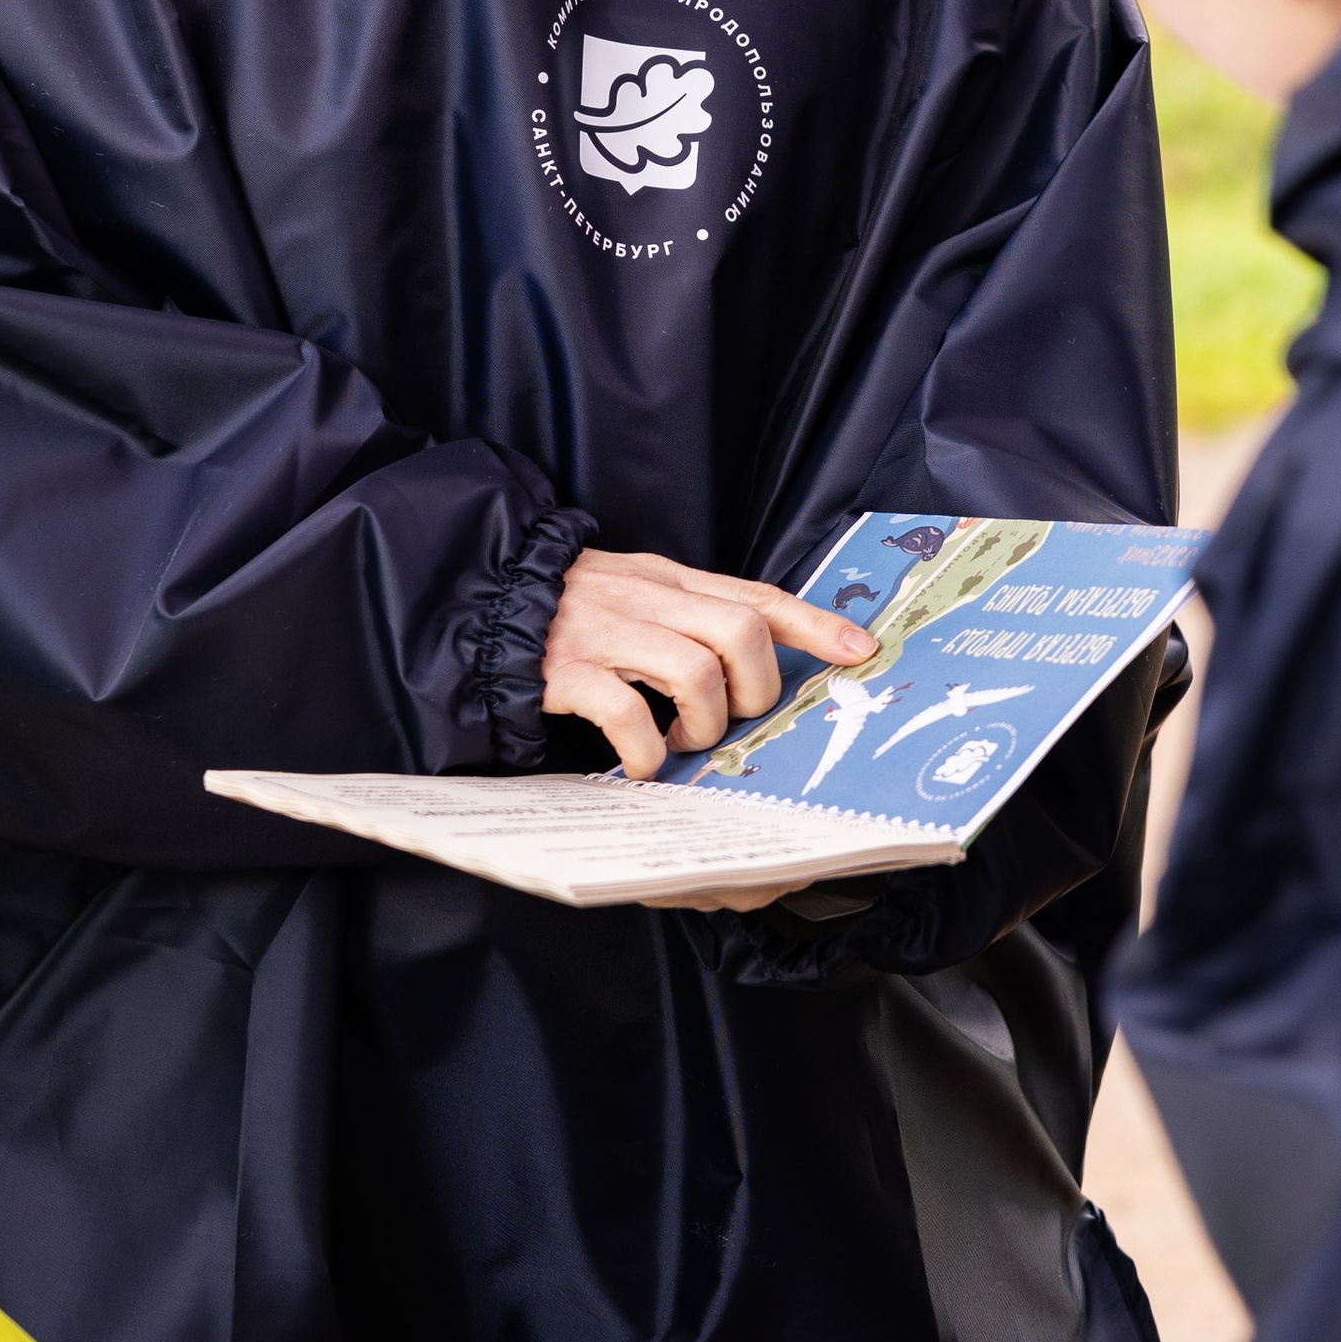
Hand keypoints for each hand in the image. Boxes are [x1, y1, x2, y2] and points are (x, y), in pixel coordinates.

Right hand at [541, 549, 875, 782]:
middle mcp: (644, 597)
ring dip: (704, 721)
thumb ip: (694, 615)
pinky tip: (642, 761)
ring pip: (694, 668)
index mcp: (670, 580)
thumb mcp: (641, 594)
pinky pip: (624, 709)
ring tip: (685, 742)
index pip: (756, 593)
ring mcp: (604, 633)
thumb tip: (765, 655)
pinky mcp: (565, 671)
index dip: (814, 623)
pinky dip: (645, 746)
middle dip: (755, 687)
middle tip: (735, 720)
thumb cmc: (573, 612)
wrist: (480, 603)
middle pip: (740, 630)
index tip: (859, 650)